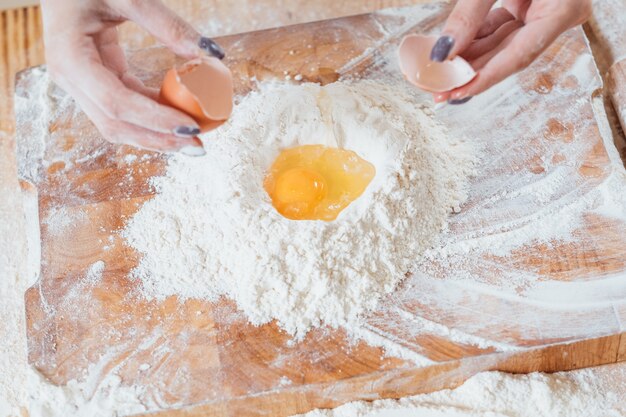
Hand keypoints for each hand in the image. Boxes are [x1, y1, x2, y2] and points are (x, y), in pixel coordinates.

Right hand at [40, 0, 225, 154]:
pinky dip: (152, 117)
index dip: (154, 121)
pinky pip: (124, 108)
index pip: (116, 103)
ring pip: (118, 124)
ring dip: (156, 135)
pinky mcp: (95, 82)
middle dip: (158, 139)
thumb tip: (211, 55)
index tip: (190, 127)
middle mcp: (70, 78)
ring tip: (192, 138)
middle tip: (199, 145)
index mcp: (70, 58)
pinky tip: (179, 117)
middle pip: (115, 124)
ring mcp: (80, 84)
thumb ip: (168, 25)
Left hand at [429, 0, 591, 103]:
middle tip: (437, 90)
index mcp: (564, 9)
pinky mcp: (526, 8)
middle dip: (469, 73)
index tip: (456, 94)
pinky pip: (496, 30)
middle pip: (506, 55)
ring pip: (499, 45)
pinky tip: (449, 52)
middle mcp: (555, 16)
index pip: (519, 56)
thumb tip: (442, 51)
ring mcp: (540, 13)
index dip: (485, 78)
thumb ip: (469, 14)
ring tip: (437, 75)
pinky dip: (471, 41)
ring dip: (467, 60)